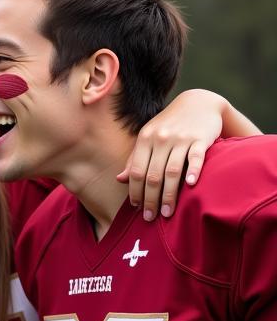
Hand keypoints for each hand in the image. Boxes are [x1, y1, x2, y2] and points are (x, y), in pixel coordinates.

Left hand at [117, 89, 223, 219]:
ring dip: (169, 194)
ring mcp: (181, 138)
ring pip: (172, 171)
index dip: (135, 191)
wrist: (199, 103)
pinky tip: (190, 186)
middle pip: (153, 175)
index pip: (136, 171)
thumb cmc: (169, 125)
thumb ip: (135, 158)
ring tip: (167, 213)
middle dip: (150, 199)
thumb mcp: (148, 138)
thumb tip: (119, 180)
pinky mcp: (201, 138)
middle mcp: (161, 138)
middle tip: (150, 217)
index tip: (137, 208)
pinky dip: (193, 171)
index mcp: (145, 139)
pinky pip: (196, 157)